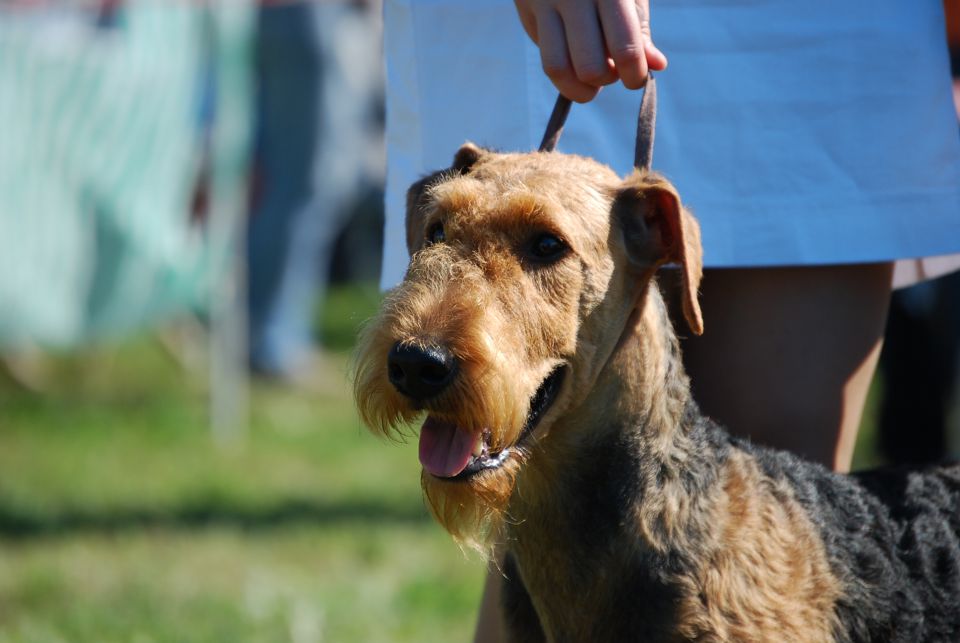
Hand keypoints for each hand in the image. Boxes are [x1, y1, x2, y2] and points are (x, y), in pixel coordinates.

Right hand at [514, 0, 666, 102]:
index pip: (625, 48)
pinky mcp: (530, 12)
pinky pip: (545, 60)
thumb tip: (657, 66)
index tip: (635, 79)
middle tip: (612, 72)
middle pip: (591, 66)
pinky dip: (563, 76)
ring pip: (559, 68)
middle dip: (606, 80)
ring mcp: (548, 2)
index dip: (634, 75)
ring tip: (592, 80)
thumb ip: (638, 32)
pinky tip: (574, 68)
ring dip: (580, 88)